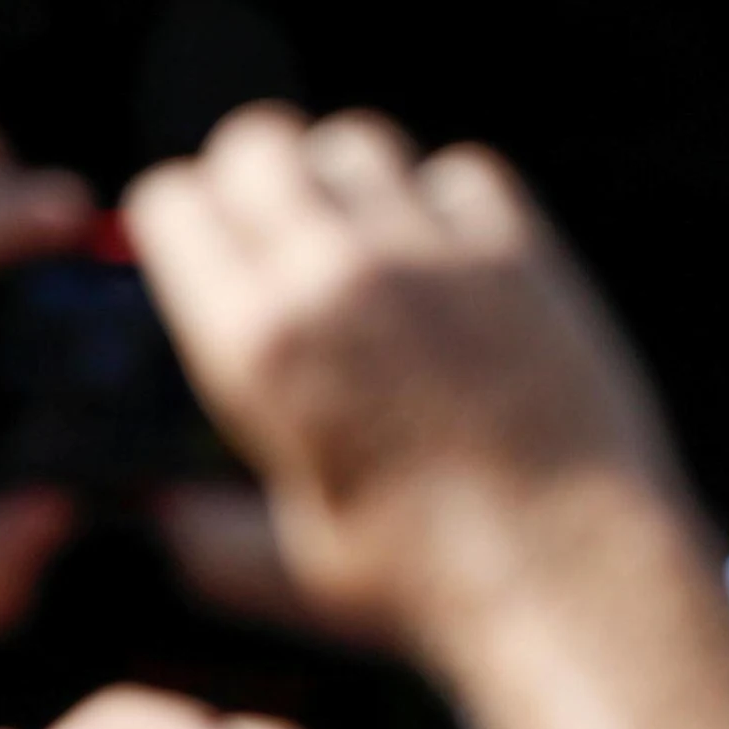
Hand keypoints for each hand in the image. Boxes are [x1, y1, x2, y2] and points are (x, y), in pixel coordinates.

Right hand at [122, 106, 685, 638]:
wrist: (570, 578)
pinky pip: (463, 172)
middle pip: (258, 141)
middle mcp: (334, 275)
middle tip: (272, 221)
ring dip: (346, 179)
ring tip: (362, 236)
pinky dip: (448, 201)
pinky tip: (451, 257)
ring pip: (357, 142)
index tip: (197, 242)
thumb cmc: (422, 587)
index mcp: (256, 345)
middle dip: (251, 175)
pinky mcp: (521, 251)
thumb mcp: (279, 570)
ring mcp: (432, 253)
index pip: (172, 203)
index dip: (179, 219)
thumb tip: (157, 512)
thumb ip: (199, 529)